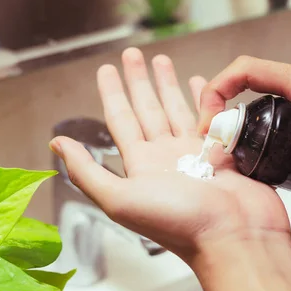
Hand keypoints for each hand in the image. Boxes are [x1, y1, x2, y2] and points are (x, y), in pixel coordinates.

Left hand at [50, 48, 290, 262]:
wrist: (233, 237)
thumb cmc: (179, 222)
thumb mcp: (121, 199)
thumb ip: (88, 172)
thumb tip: (57, 144)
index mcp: (140, 165)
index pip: (120, 119)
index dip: (112, 93)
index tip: (106, 69)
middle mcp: (164, 157)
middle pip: (147, 109)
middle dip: (138, 81)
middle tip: (132, 53)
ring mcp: (194, 154)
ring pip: (176, 110)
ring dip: (167, 85)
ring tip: (162, 60)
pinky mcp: (221, 153)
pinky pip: (209, 119)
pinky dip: (203, 101)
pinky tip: (200, 85)